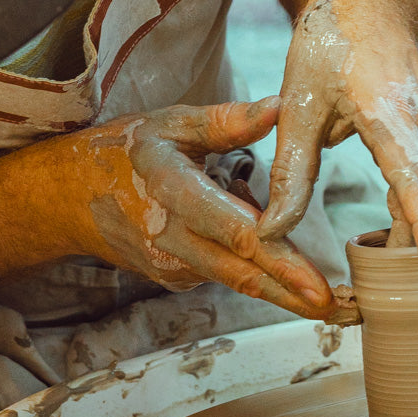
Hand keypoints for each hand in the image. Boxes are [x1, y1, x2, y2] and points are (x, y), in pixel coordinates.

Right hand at [68, 98, 332, 316]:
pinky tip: (255, 242)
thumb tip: (280, 105)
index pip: (236, 235)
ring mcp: (170, 265)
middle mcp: (171, 237)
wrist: (71, 197)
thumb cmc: (129, 151)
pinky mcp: (173, 277)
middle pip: (244, 273)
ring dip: (282, 286)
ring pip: (237, 279)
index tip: (321, 288)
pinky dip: (250, 264)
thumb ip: (228, 120)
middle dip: (296, 295)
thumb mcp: (173, 123)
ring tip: (324, 293)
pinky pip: (223, 272)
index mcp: (174, 191)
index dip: (281, 264)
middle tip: (346, 310)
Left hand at [257, 0, 417, 277]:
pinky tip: (398, 245)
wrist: (369, 2)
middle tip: (396, 301)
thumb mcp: (297, 105)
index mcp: (389, 112)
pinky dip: (414, 213)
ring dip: (415, 235)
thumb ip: (291, 172)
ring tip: (395, 284)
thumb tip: (271, 233)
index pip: (415, 180)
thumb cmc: (329, 44)